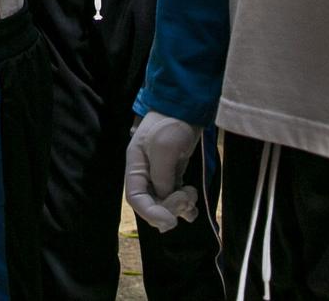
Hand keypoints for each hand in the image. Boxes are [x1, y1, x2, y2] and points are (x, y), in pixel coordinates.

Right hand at [125, 111, 202, 230]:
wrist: (186, 107)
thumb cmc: (171, 123)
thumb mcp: (164, 148)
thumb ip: (162, 176)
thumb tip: (164, 196)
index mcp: (135, 165)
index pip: (135, 197)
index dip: (150, 213)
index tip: (170, 221)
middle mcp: (145, 172)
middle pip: (151, 202)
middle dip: (168, 208)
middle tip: (185, 199)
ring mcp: (159, 173)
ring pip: (164, 202)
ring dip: (179, 206)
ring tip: (191, 195)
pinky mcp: (173, 173)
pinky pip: (175, 196)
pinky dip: (184, 205)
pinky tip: (193, 207)